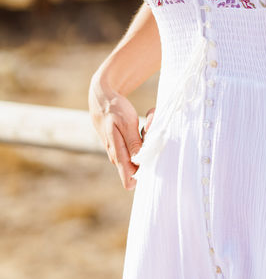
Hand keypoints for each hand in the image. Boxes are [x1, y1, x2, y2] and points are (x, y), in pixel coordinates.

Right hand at [88, 72, 149, 190]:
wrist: (101, 99)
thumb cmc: (114, 109)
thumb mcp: (126, 123)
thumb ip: (133, 143)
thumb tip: (138, 162)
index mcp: (117, 152)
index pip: (128, 178)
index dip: (141, 177)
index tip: (150, 168)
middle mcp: (116, 156)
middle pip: (136, 169)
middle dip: (147, 157)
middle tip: (149, 139)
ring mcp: (117, 152)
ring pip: (136, 159)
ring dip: (144, 148)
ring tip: (144, 129)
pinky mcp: (119, 148)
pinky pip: (134, 151)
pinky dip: (140, 142)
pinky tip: (140, 130)